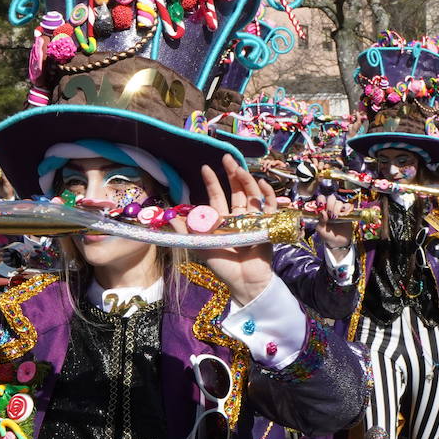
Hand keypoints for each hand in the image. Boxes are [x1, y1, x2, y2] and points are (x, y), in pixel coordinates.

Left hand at [182, 155, 276, 305]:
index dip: (212, 182)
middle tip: (227, 158)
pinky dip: (268, 194)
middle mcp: (238, 217)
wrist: (243, 281)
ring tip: (239, 169)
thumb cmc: (222, 266)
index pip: (217, 196)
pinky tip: (261, 183)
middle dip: (232, 174)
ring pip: (252, 195)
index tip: (205, 167)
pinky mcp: (268, 225)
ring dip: (246, 181)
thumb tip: (168, 215)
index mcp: (222, 220)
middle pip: (236, 191)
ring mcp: (254, 220)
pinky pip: (271, 206)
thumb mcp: (199, 245)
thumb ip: (186, 230)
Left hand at [314, 194, 355, 249]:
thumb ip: (320, 221)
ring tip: (335, 218)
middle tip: (330, 215)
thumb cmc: (327, 235)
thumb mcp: (320, 230)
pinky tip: (343, 215)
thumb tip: (322, 212)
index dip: (321, 200)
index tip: (321, 207)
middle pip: (331, 198)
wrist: (338, 242)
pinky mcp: (347, 212)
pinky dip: (346, 209)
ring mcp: (339, 209)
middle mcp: (330, 207)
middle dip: (330, 205)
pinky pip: (348, 206)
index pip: (321, 198)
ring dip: (336, 209)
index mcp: (322, 209)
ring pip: (339, 202)